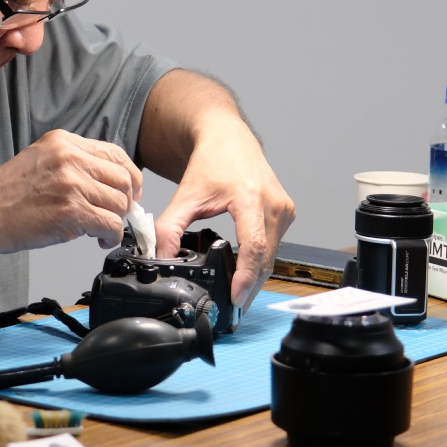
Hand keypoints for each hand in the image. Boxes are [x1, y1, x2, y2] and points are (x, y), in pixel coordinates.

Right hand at [0, 129, 141, 252]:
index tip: (129, 192)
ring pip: (120, 203)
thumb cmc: (6, 195)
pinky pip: (110, 224)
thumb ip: (74, 164)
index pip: (116, 154)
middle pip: (123, 179)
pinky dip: (111, 236)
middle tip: (115, 215)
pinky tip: (98, 239)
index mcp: (64, 142)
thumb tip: (109, 183)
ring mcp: (71, 183)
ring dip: (116, 221)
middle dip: (126, 202)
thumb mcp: (41, 160)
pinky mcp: (70, 210)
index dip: (130, 176)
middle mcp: (70, 157)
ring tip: (100, 229)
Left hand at [153, 117, 294, 310]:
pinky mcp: (286, 214)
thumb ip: (169, 228)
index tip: (235, 297)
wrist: (229, 138)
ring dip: (256, 276)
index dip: (245, 276)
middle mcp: (274, 205)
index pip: (253, 247)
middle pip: (265, 258)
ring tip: (237, 294)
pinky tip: (246, 272)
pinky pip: (275, 246)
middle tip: (232, 307)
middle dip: (249, 285)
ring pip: (273, 255)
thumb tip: (160, 257)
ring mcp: (284, 210)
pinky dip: (261, 261)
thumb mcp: (186, 195)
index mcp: (250, 199)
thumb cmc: (212, 161)